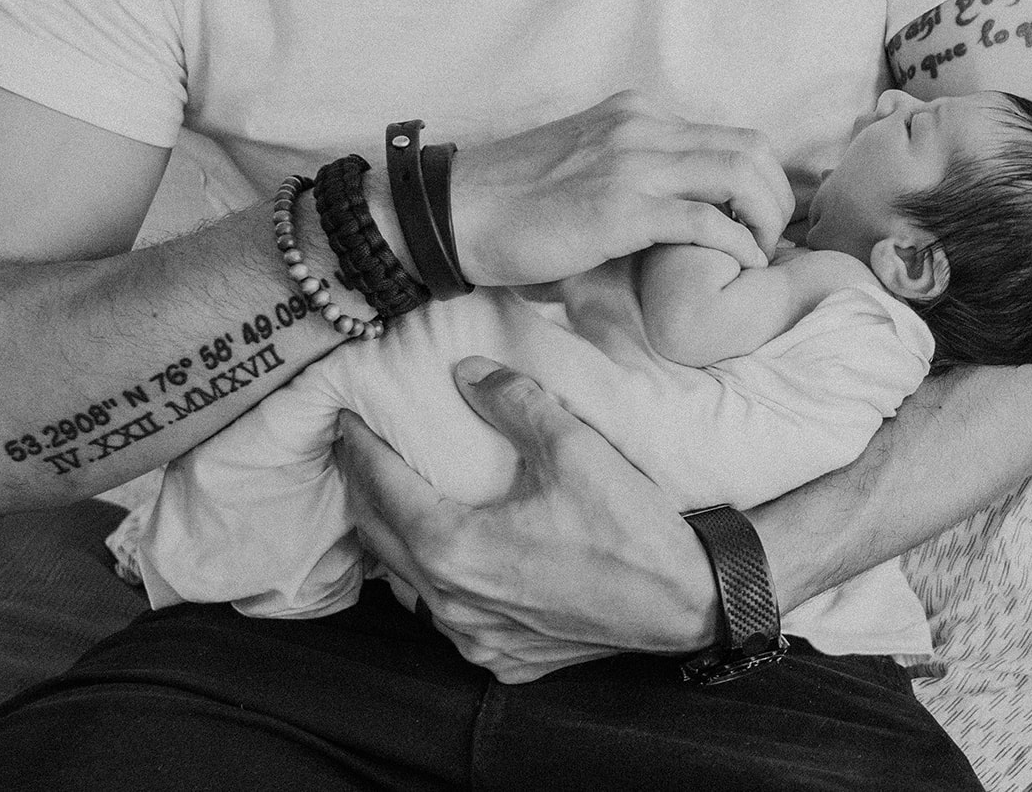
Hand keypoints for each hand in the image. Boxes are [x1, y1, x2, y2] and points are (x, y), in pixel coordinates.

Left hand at [337, 356, 719, 682]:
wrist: (685, 601)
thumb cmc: (630, 528)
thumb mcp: (574, 446)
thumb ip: (513, 402)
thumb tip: (468, 372)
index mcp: (456, 548)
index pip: (382, 489)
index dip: (360, 450)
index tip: (346, 420)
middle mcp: (452, 602)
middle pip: (380, 538)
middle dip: (364, 489)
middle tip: (357, 451)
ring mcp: (475, 638)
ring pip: (408, 585)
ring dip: (394, 539)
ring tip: (393, 498)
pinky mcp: (502, 659)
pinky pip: (446, 617)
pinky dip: (433, 582)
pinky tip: (444, 556)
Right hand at [448, 91, 793, 285]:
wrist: (454, 213)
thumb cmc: (513, 204)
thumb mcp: (585, 164)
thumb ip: (632, 170)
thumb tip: (677, 208)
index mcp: (635, 114)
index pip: (728, 134)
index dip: (761, 177)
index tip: (762, 218)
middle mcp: (640, 126)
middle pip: (749, 147)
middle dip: (776, 196)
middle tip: (773, 238)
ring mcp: (631, 163)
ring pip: (738, 173)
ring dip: (764, 217)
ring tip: (761, 253)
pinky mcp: (620, 208)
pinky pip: (704, 219)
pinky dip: (736, 244)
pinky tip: (740, 266)